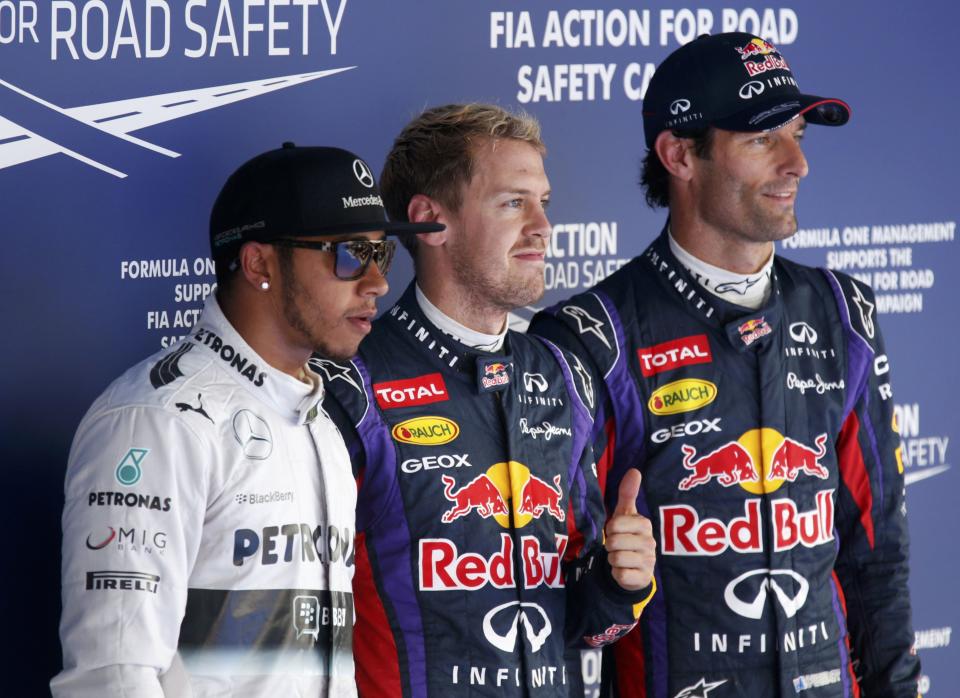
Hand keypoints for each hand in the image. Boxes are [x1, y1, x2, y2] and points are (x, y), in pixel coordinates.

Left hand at [604, 468, 655, 591]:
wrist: (636, 568)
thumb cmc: (628, 536)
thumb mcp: (626, 515)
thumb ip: (628, 494)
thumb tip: (634, 470)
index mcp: (644, 525)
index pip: (615, 524)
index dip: (610, 529)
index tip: (617, 531)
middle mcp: (650, 542)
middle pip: (614, 542)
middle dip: (610, 545)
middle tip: (618, 546)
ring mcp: (649, 561)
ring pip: (616, 558)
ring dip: (612, 559)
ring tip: (621, 557)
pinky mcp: (643, 578)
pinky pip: (620, 574)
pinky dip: (617, 573)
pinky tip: (624, 570)